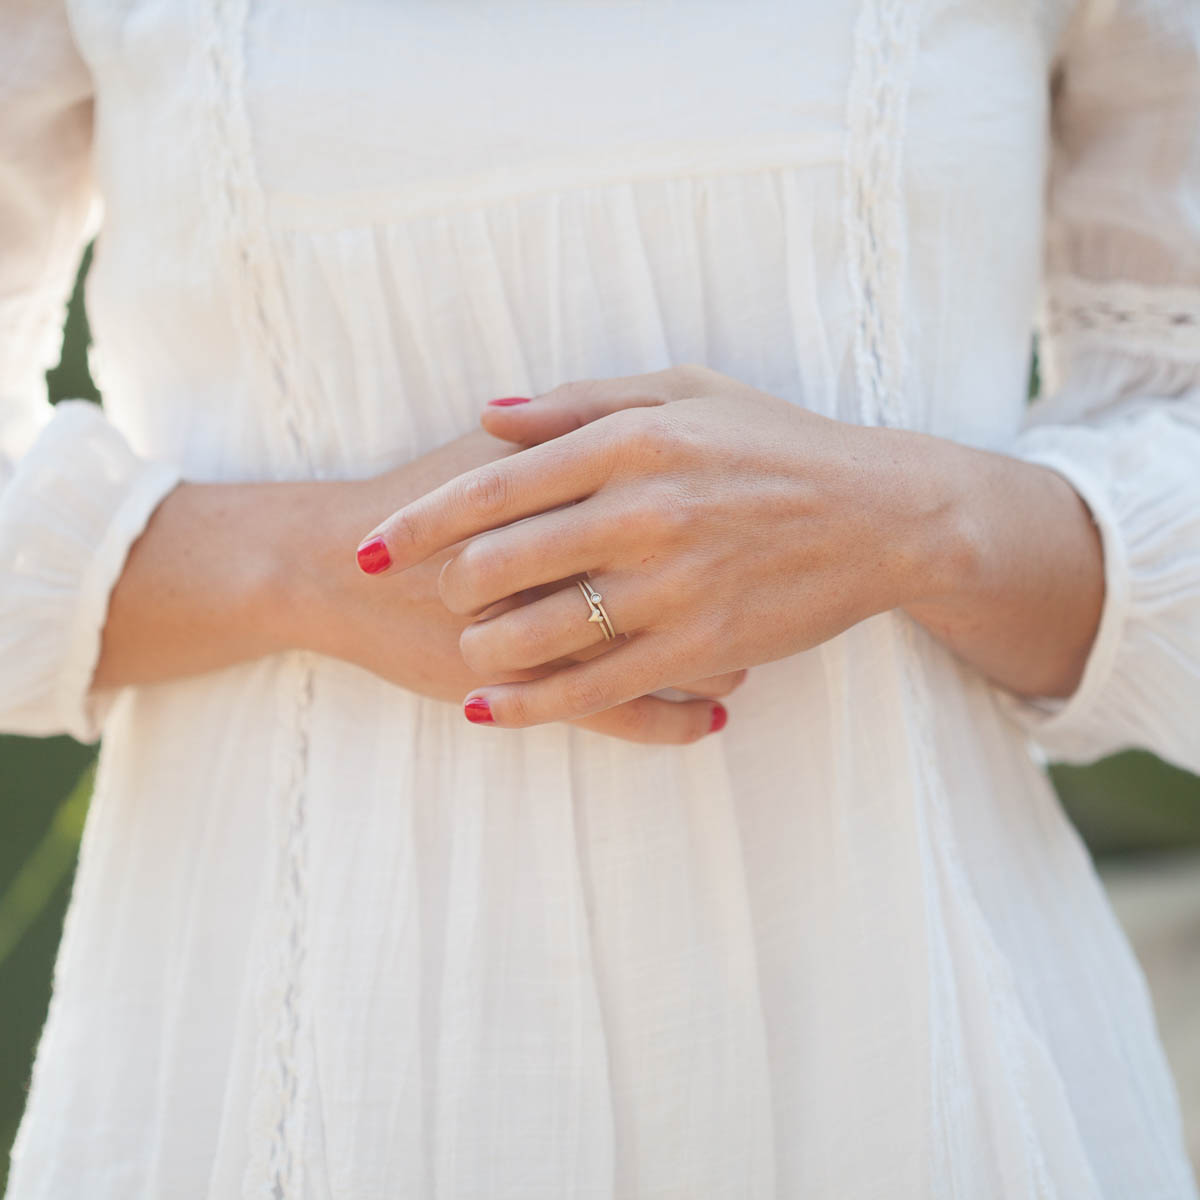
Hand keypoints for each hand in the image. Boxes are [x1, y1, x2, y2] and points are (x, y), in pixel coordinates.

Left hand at [354, 365, 958, 726]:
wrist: (884, 515)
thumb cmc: (778, 443)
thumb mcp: (686, 392)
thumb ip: (578, 402)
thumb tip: (484, 416)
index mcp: (632, 442)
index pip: (493, 486)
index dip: (418, 524)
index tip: (370, 548)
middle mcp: (645, 512)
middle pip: (502, 561)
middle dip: (448, 584)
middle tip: (435, 593)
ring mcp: (674, 586)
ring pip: (538, 632)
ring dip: (481, 645)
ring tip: (464, 645)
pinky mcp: (701, 648)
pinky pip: (594, 687)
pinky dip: (530, 703)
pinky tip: (490, 708)